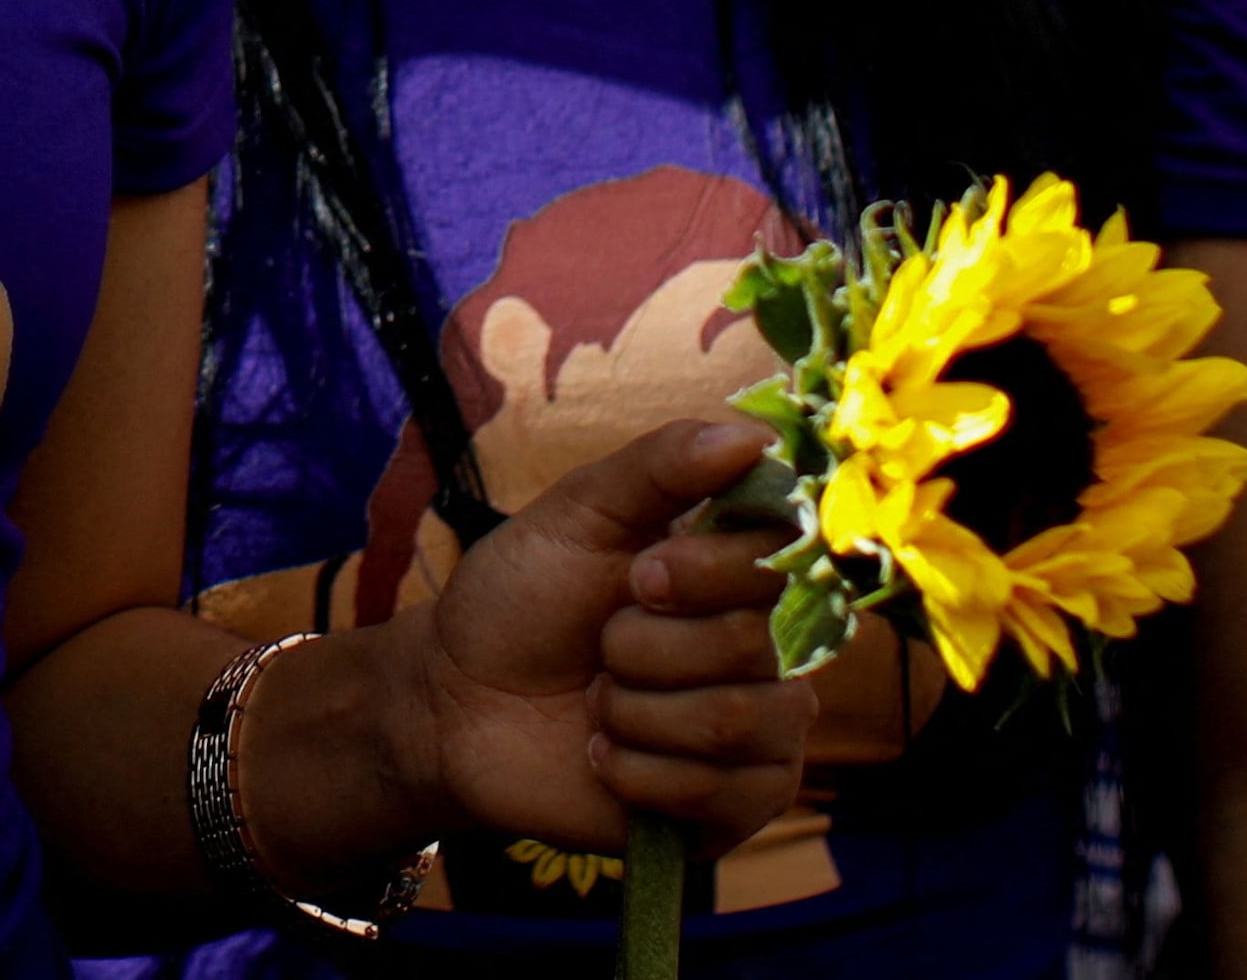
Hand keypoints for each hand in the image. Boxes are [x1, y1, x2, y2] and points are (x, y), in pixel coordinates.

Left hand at [392, 420, 813, 855]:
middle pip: (757, 647)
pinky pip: (718, 795)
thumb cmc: (521, 597)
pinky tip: (600, 757)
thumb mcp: (578, 514)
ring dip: (635, 710)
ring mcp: (759, 738)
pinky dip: (635, 772)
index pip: (789, 562)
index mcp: (742, 578)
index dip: (710, 572)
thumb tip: (755, 436)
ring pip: (738, 722)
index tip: (636, 574)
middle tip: (598, 646)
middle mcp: (769, 657)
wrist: (457, 697)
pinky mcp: (733, 810)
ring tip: (595, 702)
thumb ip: (662, 469)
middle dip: (644, 644)